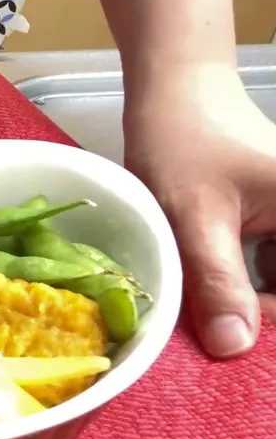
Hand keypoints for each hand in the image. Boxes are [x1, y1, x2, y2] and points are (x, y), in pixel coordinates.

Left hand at [124, 63, 275, 357]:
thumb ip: (218, 280)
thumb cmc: (184, 139)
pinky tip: (205, 288)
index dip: (265, 322)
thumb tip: (235, 348)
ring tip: (199, 305)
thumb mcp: (194, 214)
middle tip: (206, 330)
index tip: (224, 338)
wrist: (173, 90)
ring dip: (242, 303)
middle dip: (252, 316)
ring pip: (275, 288)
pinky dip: (238, 285)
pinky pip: (267, 271)